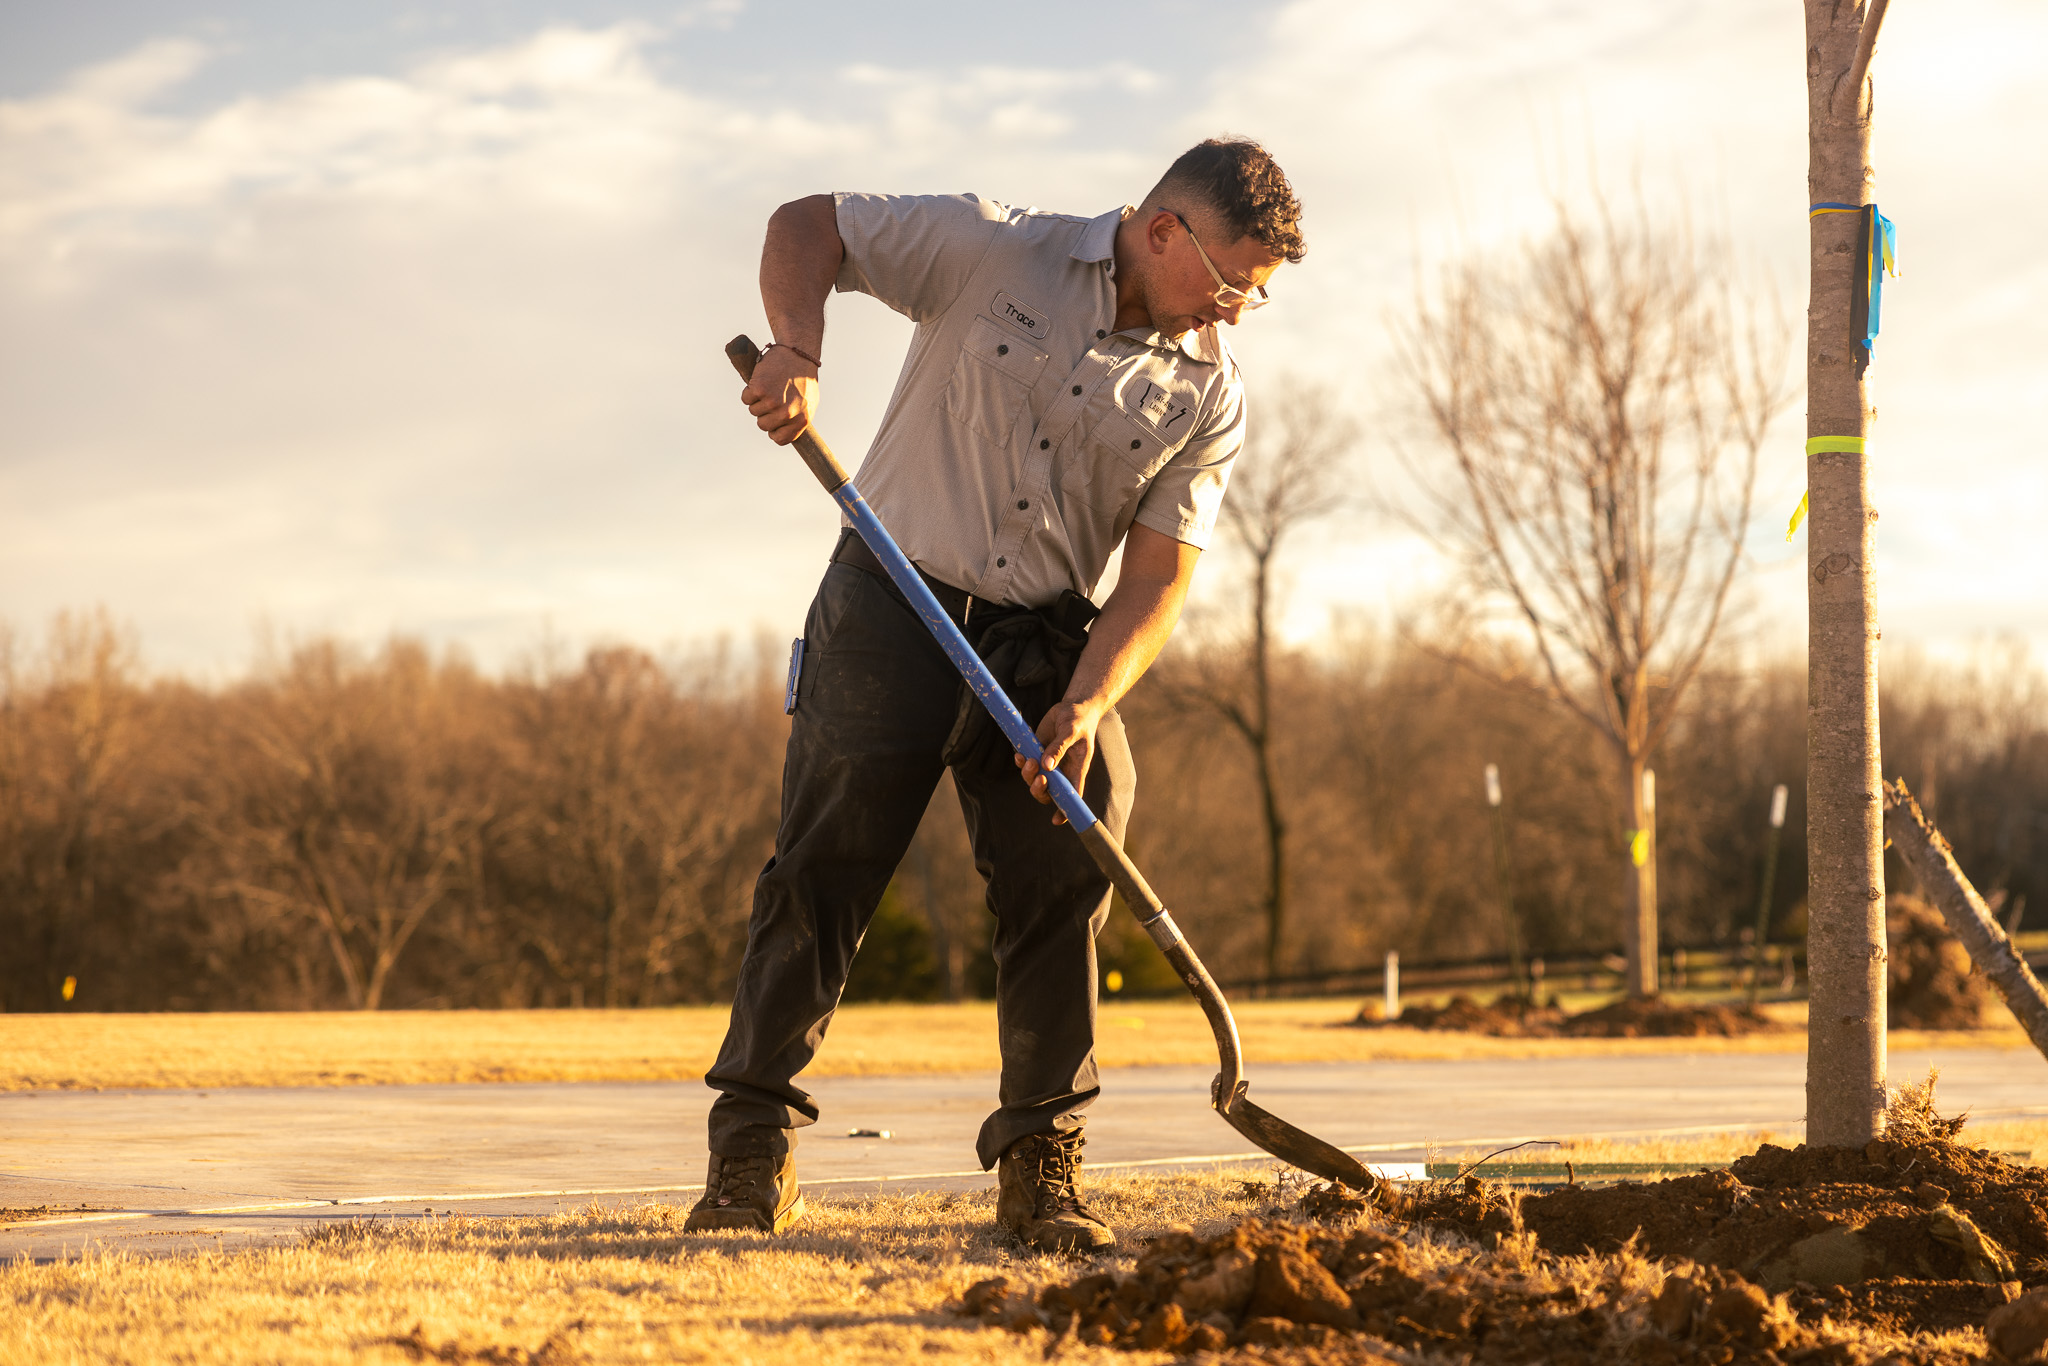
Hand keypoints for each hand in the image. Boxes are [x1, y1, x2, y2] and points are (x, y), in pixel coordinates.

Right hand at [741, 346, 819, 444]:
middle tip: (772, 397)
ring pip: (753, 411)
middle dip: (764, 413)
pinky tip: (760, 380)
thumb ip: (798, 419)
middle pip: (763, 425)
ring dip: (757, 400)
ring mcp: (772, 402)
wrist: (798, 353)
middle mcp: (786, 414)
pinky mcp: (759, 389)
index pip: (780, 439)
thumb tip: (787, 432)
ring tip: (769, 386)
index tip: (773, 422)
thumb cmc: (804, 378)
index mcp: (801, 420)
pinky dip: (749, 390)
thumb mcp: (809, 403)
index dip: (773, 430)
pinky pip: (746, 398)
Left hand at [1015, 699, 1102, 824]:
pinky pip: (1026, 764)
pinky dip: (1021, 762)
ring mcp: (1048, 762)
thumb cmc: (1078, 720)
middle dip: (1039, 790)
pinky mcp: (1037, 752)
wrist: (1073, 706)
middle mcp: (1062, 770)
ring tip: (1027, 758)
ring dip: (1028, 775)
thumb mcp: (1071, 731)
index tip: (1055, 820)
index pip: (1072, 796)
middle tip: (1038, 776)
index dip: (1064, 810)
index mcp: (1076, 770)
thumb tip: (1047, 766)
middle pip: (1048, 792)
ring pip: (1034, 780)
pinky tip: (1019, 754)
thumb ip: (1059, 748)